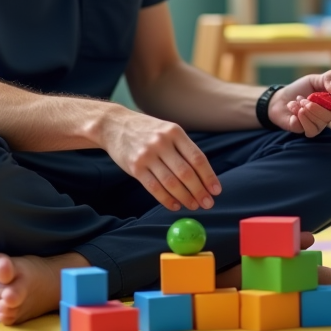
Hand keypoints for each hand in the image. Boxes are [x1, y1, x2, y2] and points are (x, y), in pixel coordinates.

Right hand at [97, 109, 220, 211]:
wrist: (114, 125)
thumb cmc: (147, 130)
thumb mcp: (167, 130)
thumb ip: (183, 149)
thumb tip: (203, 175)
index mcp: (175, 132)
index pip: (197, 158)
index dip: (209, 177)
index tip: (216, 190)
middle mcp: (162, 143)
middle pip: (186, 173)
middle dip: (199, 191)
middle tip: (207, 203)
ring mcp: (147, 155)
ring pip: (171, 183)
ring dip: (185, 198)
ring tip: (193, 206)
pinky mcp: (135, 168)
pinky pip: (154, 188)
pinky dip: (166, 200)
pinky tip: (174, 205)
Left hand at [274, 70, 330, 136]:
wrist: (280, 98)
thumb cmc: (300, 89)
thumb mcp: (315, 78)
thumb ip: (330, 77)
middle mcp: (329, 115)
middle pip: (330, 116)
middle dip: (314, 106)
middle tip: (303, 99)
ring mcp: (319, 125)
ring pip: (320, 123)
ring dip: (305, 111)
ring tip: (297, 102)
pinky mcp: (308, 131)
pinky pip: (310, 129)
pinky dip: (299, 118)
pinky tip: (293, 110)